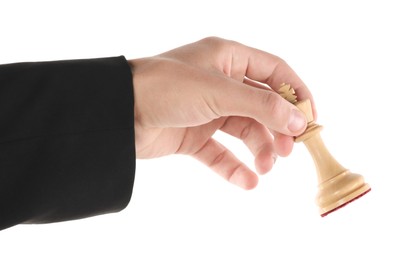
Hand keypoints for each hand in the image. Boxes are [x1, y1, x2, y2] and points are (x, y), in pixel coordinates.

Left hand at [128, 37, 314, 188]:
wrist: (118, 113)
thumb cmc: (165, 86)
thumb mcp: (219, 91)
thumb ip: (261, 106)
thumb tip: (299, 120)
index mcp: (227, 58)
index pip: (274, 72)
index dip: (296, 94)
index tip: (311, 119)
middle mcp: (220, 82)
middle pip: (262, 106)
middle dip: (278, 129)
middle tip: (288, 151)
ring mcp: (206, 110)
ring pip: (243, 131)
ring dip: (258, 150)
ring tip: (266, 168)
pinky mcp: (193, 136)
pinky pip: (220, 153)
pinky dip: (234, 167)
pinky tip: (247, 182)